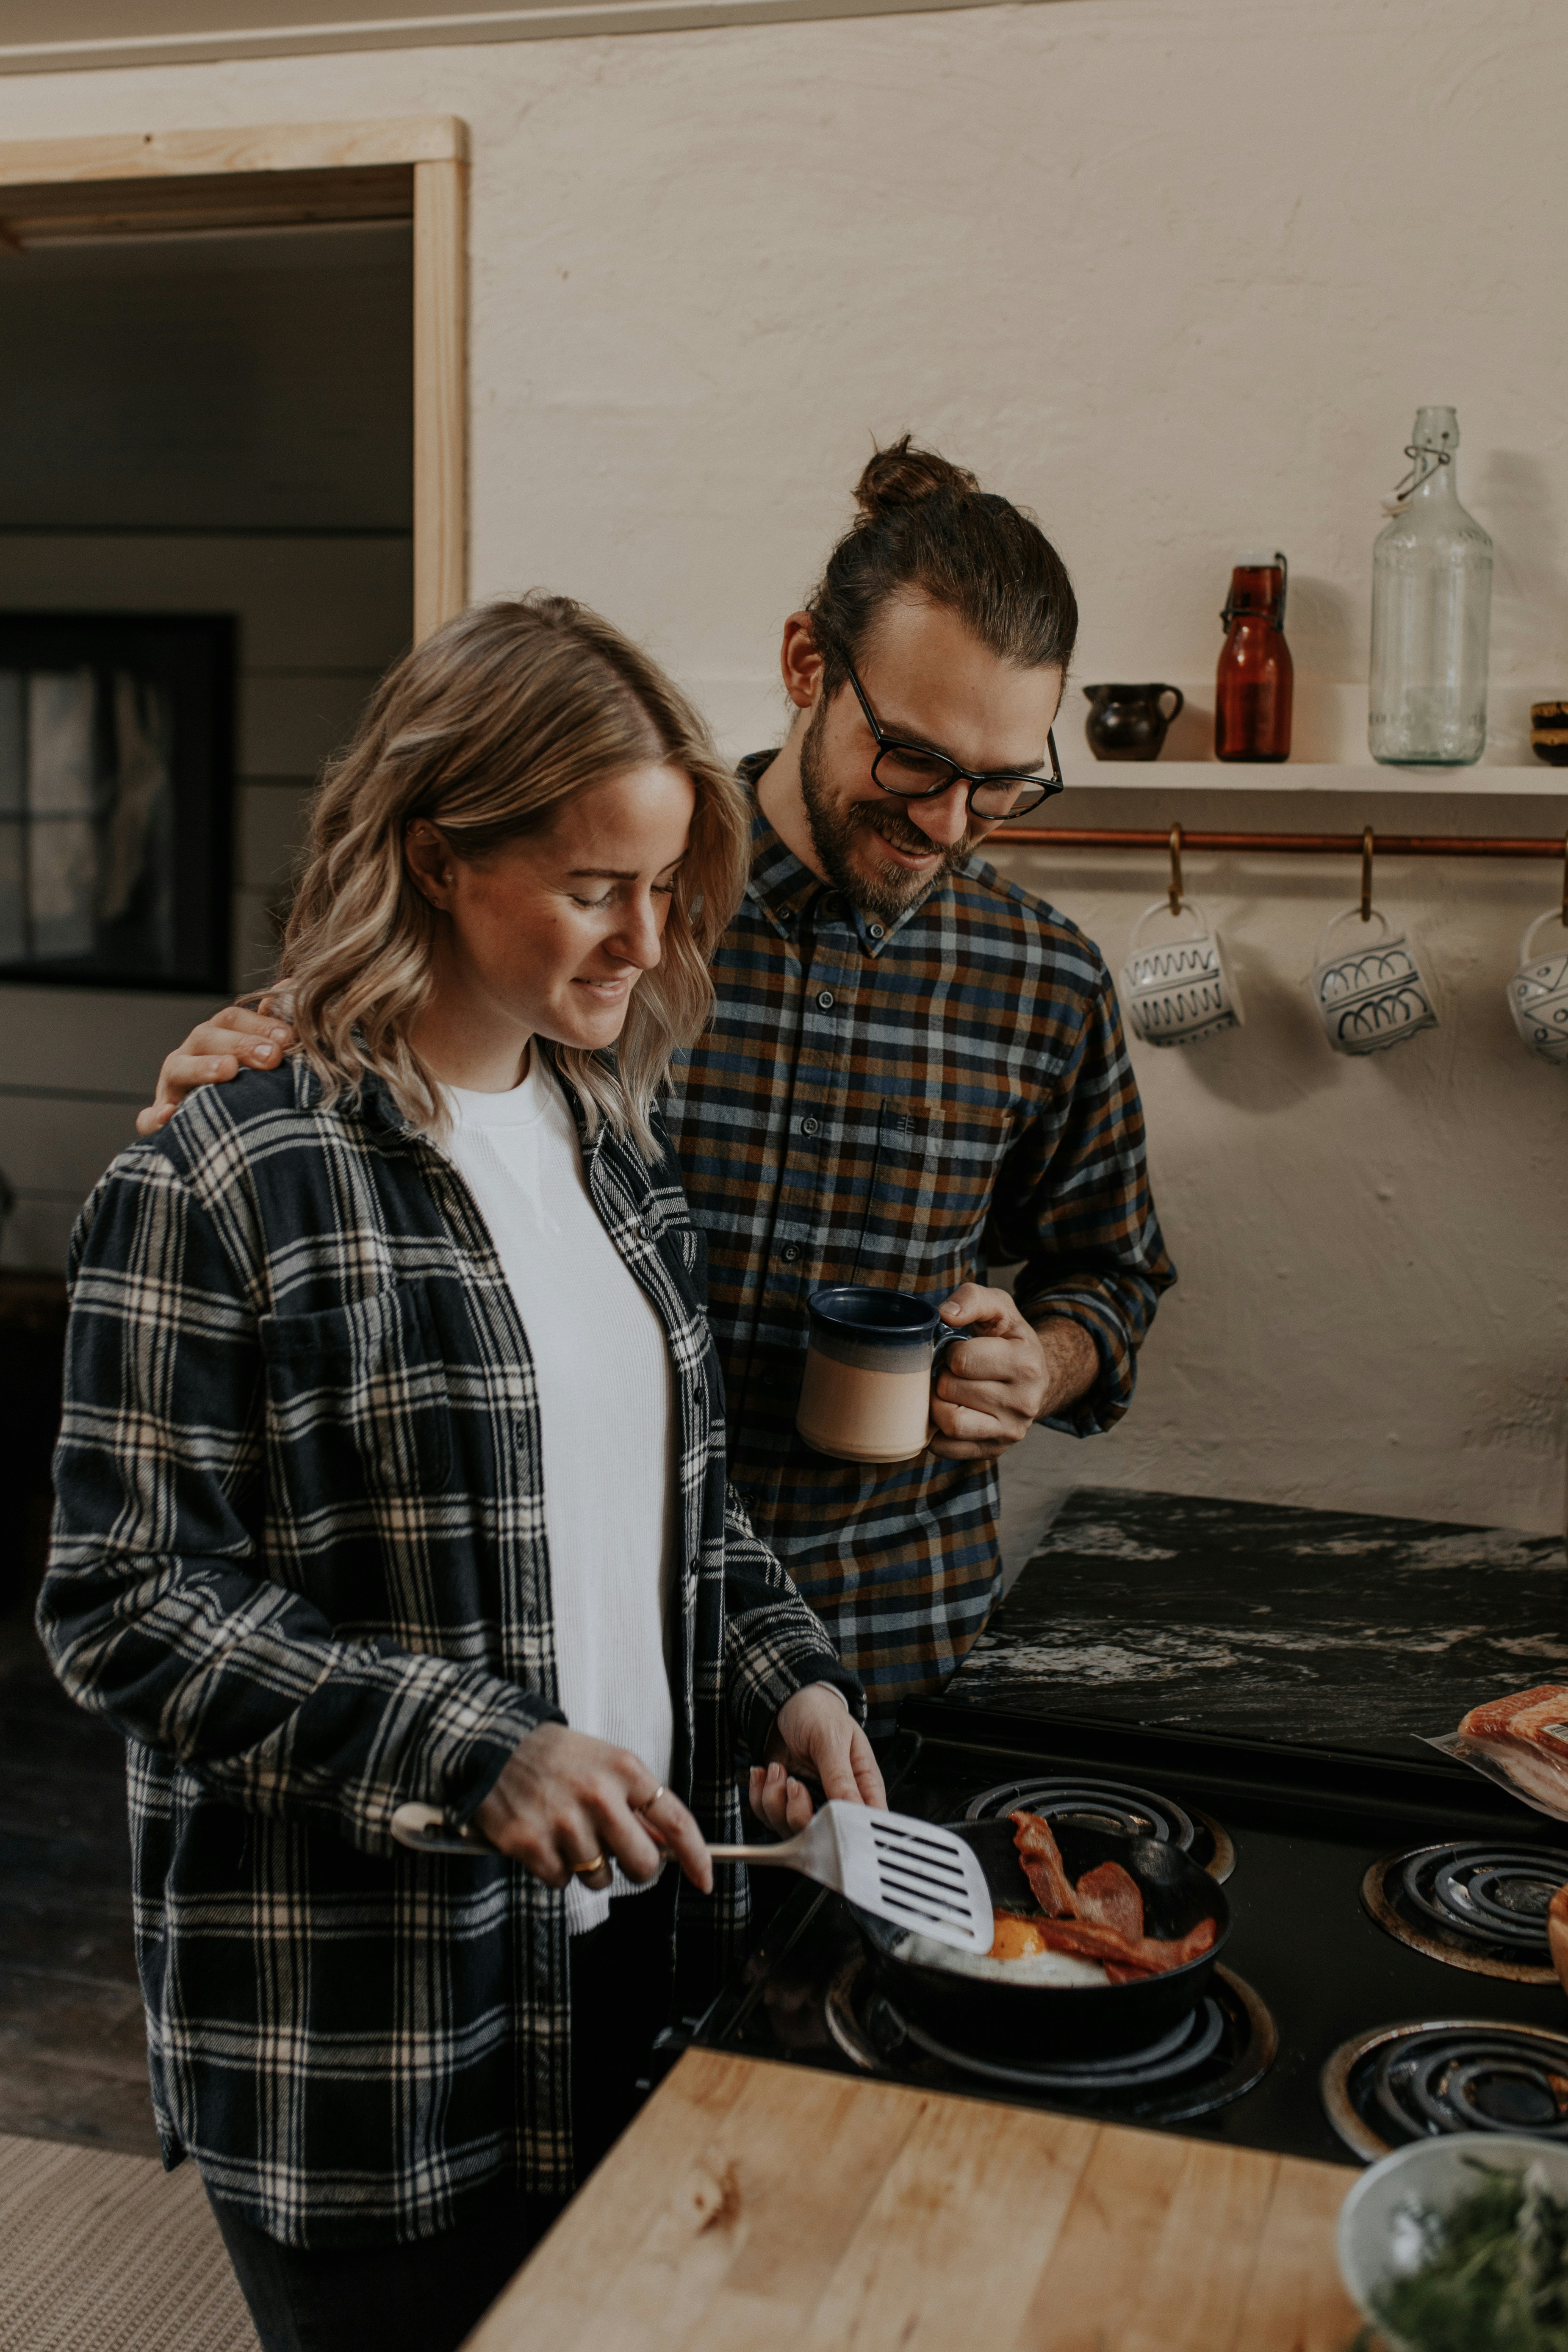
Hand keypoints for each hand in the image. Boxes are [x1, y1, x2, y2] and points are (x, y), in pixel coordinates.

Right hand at [136, 1000, 297, 1136]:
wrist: (220, 1130)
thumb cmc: (246, 1086)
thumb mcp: (261, 1054)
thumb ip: (272, 1024)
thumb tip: (290, 984)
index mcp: (215, 1038)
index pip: (232, 1019)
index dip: (260, 1024)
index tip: (289, 1038)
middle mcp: (190, 1056)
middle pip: (207, 1038)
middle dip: (241, 1044)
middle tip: (272, 1056)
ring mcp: (171, 1086)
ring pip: (178, 1069)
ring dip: (203, 1068)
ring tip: (228, 1070)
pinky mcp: (159, 1119)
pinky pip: (149, 1118)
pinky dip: (155, 1117)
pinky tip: (168, 1116)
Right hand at [472, 1723, 712, 1894]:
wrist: (494, 1743)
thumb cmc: (558, 1756)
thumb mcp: (607, 1763)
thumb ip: (638, 1802)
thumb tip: (667, 1847)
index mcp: (625, 1771)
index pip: (676, 1821)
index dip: (695, 1856)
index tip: (704, 1879)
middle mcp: (599, 1797)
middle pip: (643, 1864)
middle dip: (636, 1868)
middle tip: (616, 1852)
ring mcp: (565, 1823)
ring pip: (600, 1879)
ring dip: (588, 1866)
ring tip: (567, 1830)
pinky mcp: (531, 1845)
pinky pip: (561, 1881)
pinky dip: (555, 1869)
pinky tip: (544, 1838)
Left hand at [749, 1684, 886, 1835]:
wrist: (785, 1700)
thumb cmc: (818, 1712)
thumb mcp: (831, 1739)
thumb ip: (840, 1777)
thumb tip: (853, 1810)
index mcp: (861, 1784)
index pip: (867, 1822)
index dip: (850, 1832)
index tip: (826, 1819)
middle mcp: (836, 1799)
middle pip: (824, 1835)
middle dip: (799, 1814)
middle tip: (794, 1783)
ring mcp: (809, 1802)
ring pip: (791, 1829)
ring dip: (776, 1801)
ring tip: (777, 1770)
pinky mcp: (784, 1801)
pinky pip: (768, 1817)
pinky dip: (760, 1796)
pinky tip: (765, 1772)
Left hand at [927, 1285, 1097, 1462]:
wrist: (1034, 1375)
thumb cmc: (1008, 1338)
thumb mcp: (999, 1307)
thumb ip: (972, 1298)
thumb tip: (945, 1314)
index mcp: (1026, 1363)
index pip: (963, 1360)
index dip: (951, 1351)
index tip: (960, 1349)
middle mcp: (1024, 1402)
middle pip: (951, 1390)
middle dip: (944, 1376)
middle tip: (953, 1371)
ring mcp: (1011, 1431)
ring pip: (950, 1422)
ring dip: (938, 1404)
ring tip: (949, 1391)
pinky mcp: (995, 1450)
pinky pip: (947, 1447)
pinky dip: (937, 1431)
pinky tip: (947, 1411)